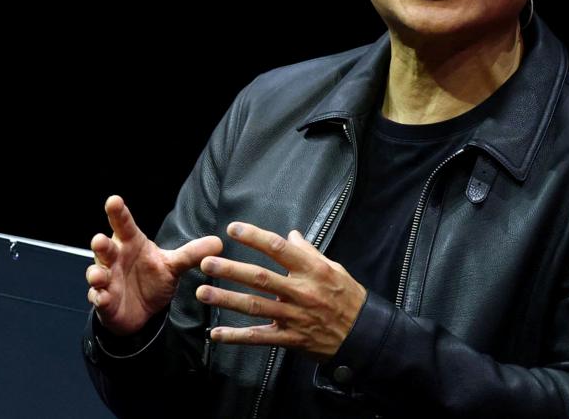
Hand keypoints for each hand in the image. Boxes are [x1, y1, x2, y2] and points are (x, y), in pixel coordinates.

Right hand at [86, 195, 223, 336]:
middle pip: (105, 248)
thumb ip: (191, 254)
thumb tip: (219, 242)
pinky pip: (98, 298)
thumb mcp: (173, 266)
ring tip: (100, 276)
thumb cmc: (152, 279)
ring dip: (96, 273)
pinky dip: (99, 297)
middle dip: (101, 244)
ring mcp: (107, 280)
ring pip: (97, 273)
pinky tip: (103, 297)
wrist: (141, 310)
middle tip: (100, 240)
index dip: (118, 213)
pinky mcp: (105, 300)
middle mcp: (116, 259)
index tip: (114, 200)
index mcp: (131, 244)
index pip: (124, 225)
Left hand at [195, 222, 366, 359]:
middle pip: (260, 278)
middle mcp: (300, 291)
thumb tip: (291, 234)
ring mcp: (294, 316)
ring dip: (226, 299)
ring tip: (203, 293)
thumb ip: (309, 252)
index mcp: (312, 270)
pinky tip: (216, 335)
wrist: (365, 335)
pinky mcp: (290, 338)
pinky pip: (259, 338)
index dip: (255, 237)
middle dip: (231, 270)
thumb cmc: (349, 298)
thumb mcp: (334, 268)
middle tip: (207, 263)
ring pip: (255, 307)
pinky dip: (236, 337)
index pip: (279, 248)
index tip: (233, 229)